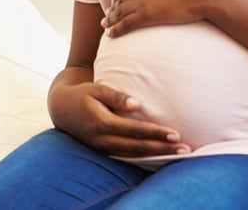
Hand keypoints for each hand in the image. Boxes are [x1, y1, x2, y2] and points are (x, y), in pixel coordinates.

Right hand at [49, 81, 188, 157]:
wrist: (62, 110)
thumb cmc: (83, 95)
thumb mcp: (96, 89)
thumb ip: (116, 96)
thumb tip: (137, 105)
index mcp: (102, 122)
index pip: (135, 130)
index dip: (156, 133)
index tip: (175, 134)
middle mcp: (103, 139)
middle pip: (138, 147)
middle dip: (163, 148)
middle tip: (186, 149)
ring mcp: (103, 148)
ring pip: (135, 155)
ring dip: (158, 155)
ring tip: (178, 154)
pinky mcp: (105, 151)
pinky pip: (128, 157)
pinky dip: (145, 158)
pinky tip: (160, 155)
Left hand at [102, 0, 216, 37]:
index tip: (121, 2)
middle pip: (123, 0)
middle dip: (114, 8)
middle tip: (107, 15)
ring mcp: (143, 2)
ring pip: (120, 12)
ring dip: (111, 19)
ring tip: (105, 25)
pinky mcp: (147, 15)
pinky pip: (126, 24)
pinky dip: (116, 29)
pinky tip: (110, 34)